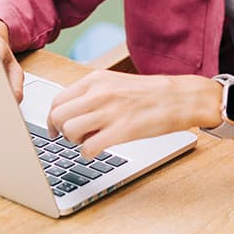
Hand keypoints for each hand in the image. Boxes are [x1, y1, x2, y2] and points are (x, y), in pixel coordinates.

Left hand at [47, 71, 221, 157]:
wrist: (181, 98)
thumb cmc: (149, 93)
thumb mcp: (115, 83)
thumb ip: (91, 94)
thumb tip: (71, 113)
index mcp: (95, 80)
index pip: (57, 101)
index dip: (53, 119)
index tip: (55, 130)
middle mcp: (99, 93)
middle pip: (58, 116)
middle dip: (61, 131)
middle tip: (73, 138)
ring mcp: (111, 111)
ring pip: (69, 131)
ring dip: (74, 142)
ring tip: (87, 142)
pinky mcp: (123, 130)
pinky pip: (89, 147)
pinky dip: (88, 153)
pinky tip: (98, 150)